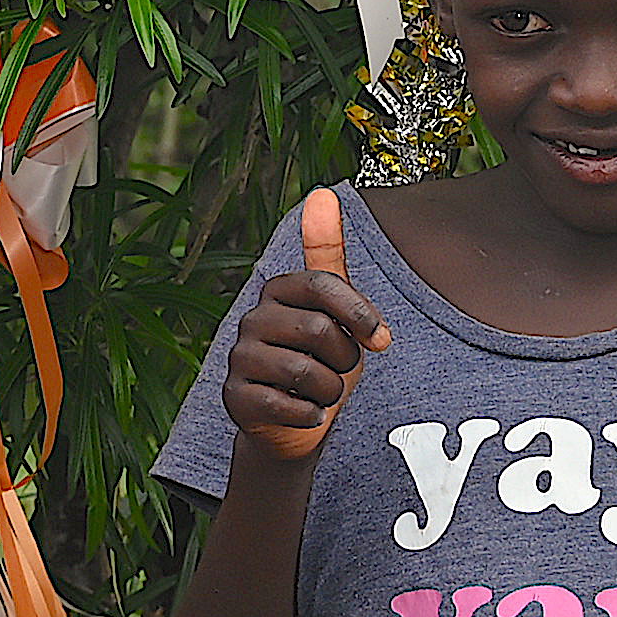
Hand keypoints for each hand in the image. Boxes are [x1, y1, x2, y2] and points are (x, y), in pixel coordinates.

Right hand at [222, 190, 392, 466]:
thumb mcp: (333, 307)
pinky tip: (307, 413)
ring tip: (320, 391)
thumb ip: (329, 254)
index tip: (382, 340)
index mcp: (278, 291)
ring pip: (305, 372)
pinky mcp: (234, 397)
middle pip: (319, 331)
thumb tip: (322, 193)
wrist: (294, 424)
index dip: (359, 313)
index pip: (323, 285)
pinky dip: (310, 415)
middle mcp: (251, 319)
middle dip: (345, 360)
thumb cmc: (320, 359)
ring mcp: (239, 358)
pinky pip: (286, 405)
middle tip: (339, 370)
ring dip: (329, 391)